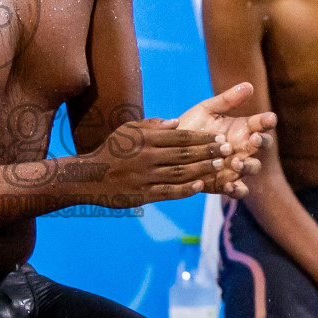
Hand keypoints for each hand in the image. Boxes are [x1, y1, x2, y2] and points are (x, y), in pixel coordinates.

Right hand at [81, 118, 232, 207]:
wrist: (89, 177)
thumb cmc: (111, 150)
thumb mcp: (127, 131)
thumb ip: (151, 125)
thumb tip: (176, 122)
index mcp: (145, 139)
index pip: (180, 136)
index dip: (202, 137)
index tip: (219, 138)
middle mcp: (146, 157)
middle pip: (184, 153)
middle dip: (208, 151)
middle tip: (228, 150)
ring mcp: (145, 177)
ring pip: (180, 173)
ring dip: (202, 169)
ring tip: (220, 166)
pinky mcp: (142, 194)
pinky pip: (168, 192)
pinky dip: (186, 190)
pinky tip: (200, 187)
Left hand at [175, 83, 276, 196]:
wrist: (166, 149)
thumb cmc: (189, 126)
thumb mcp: (206, 110)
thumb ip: (227, 100)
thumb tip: (249, 85)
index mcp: (242, 128)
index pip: (261, 124)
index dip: (267, 121)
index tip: (268, 118)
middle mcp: (243, 147)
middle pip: (264, 146)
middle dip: (263, 142)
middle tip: (255, 139)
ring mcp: (236, 166)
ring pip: (253, 167)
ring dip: (248, 165)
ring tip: (236, 161)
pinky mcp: (224, 183)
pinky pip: (238, 190)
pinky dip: (237, 189)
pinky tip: (229, 184)